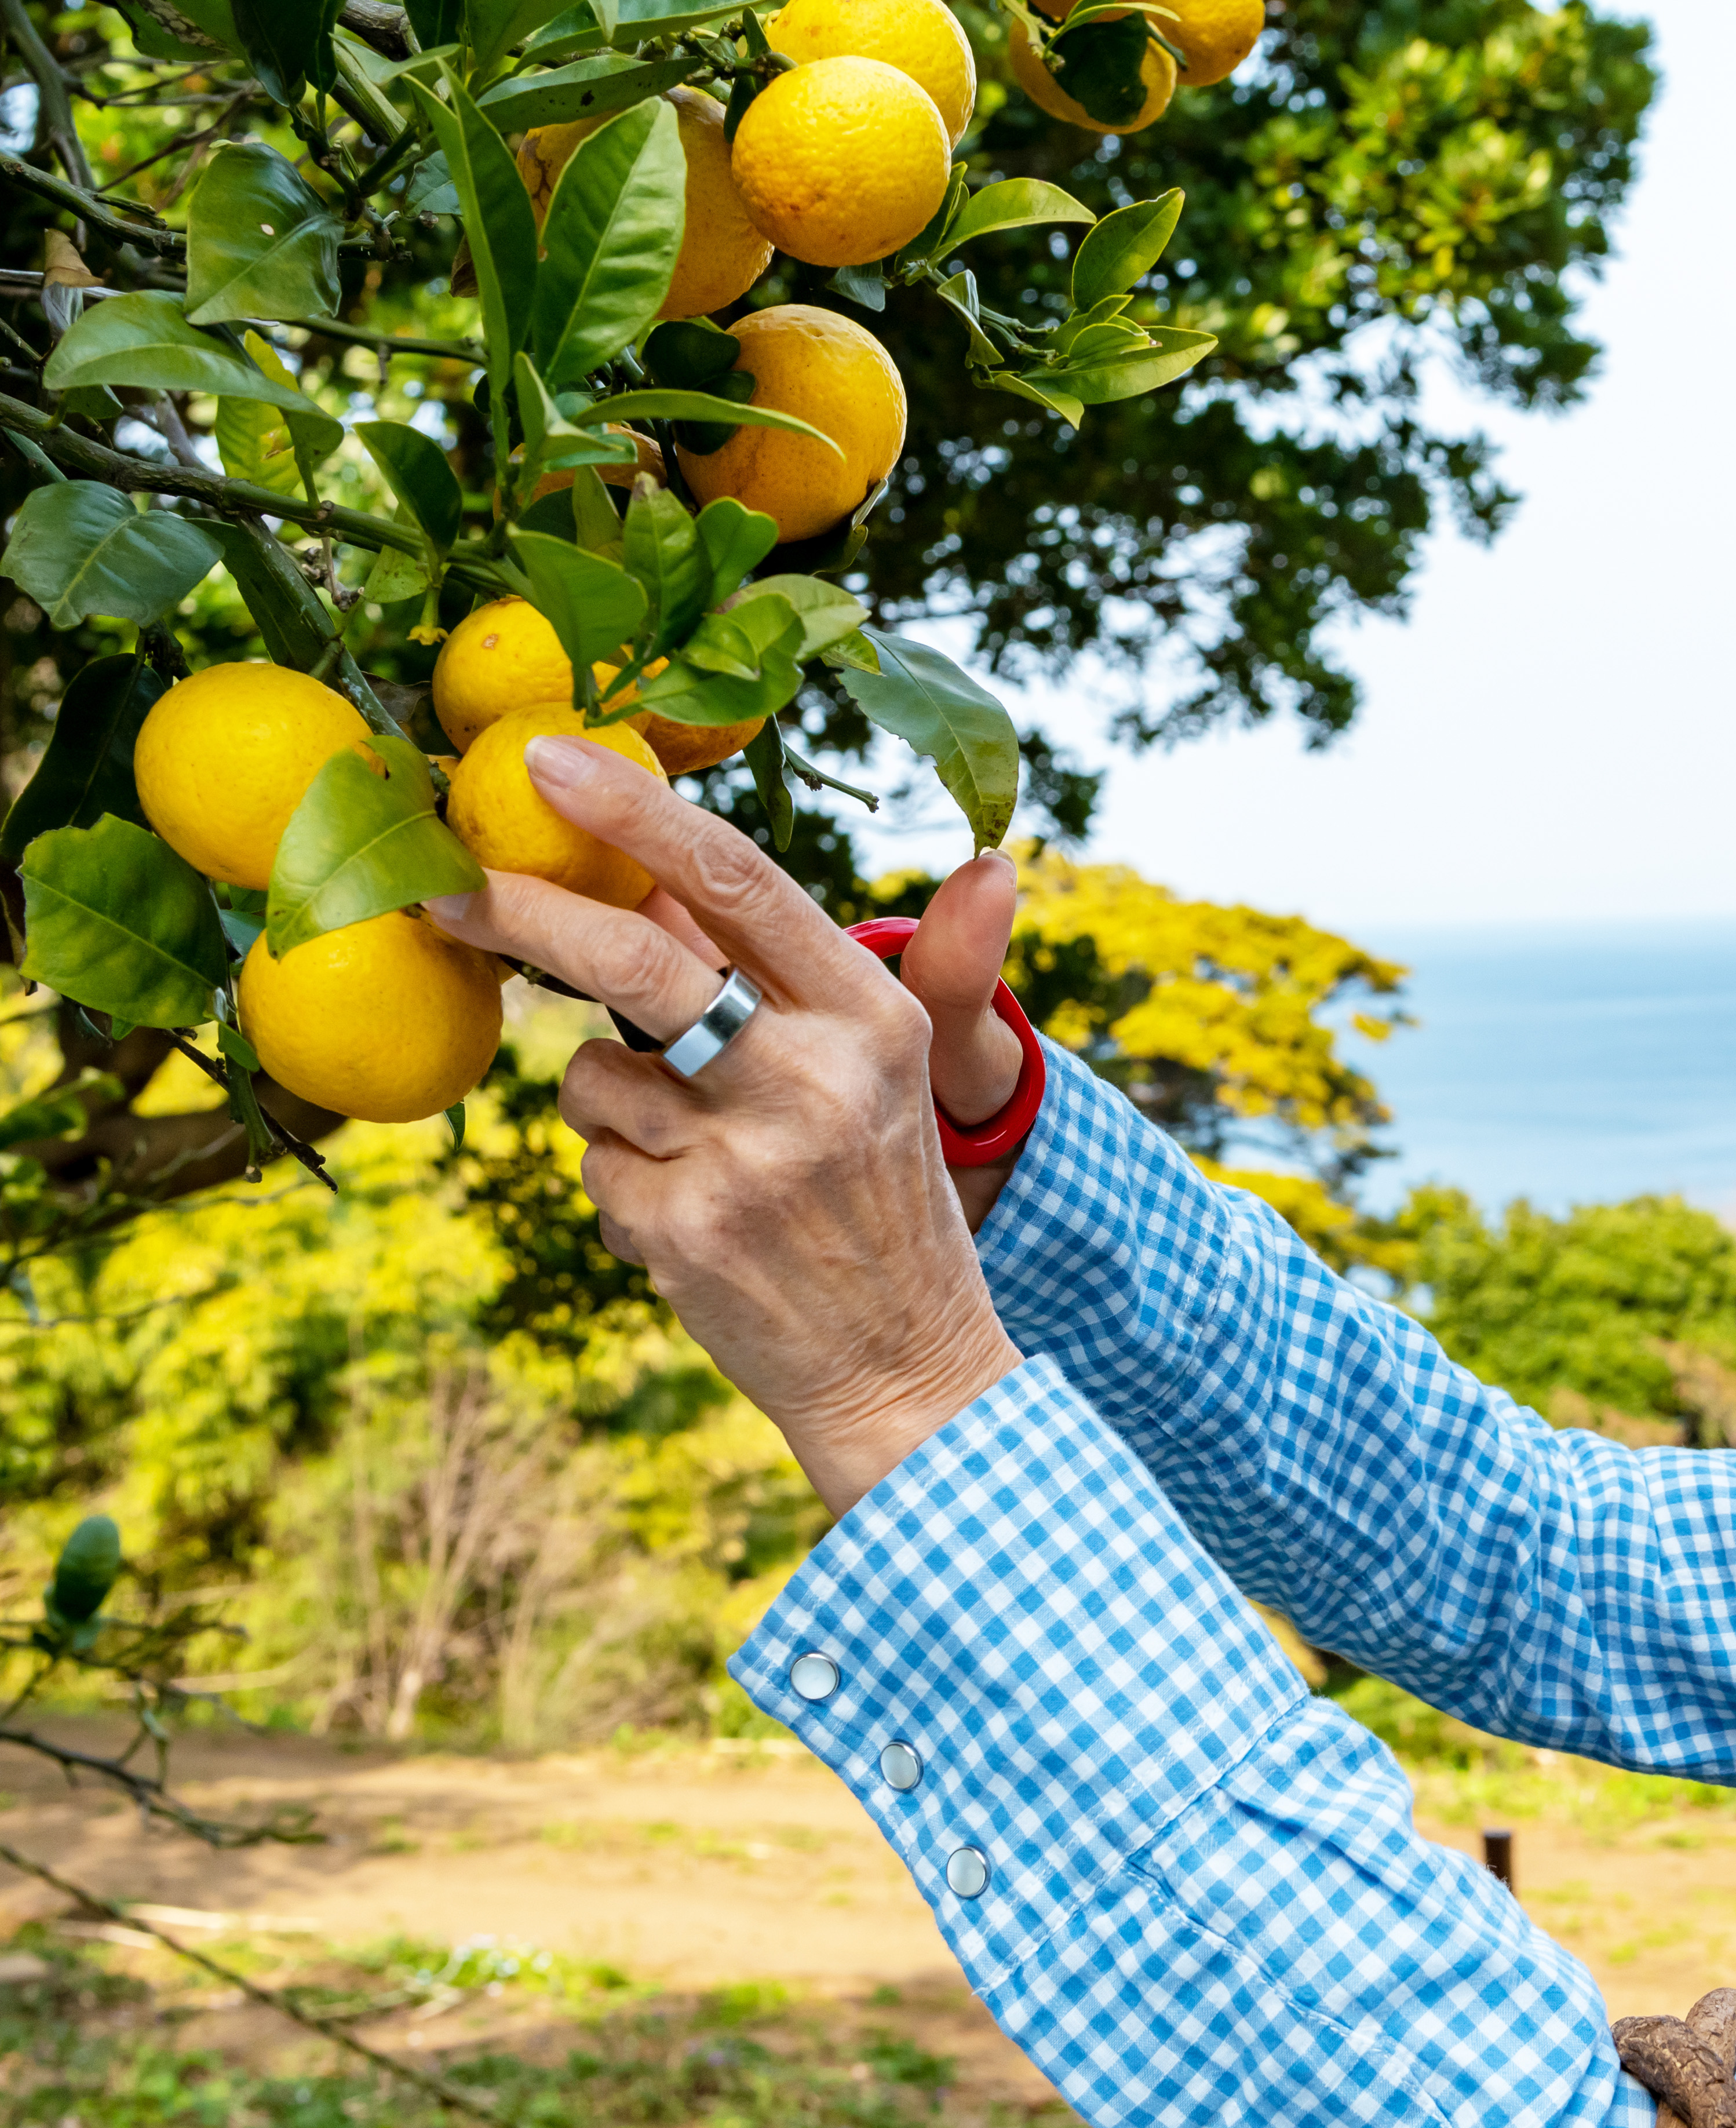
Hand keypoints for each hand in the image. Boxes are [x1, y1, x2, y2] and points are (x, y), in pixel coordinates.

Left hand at [426, 737, 1020, 1514]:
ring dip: (612, 1103)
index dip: (633, 812)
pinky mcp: (683, 1232)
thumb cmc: (879, 1201)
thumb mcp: (868, 1071)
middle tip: (437, 883)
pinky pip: (594, 1165)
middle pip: (635, 965)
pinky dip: (624, 1184)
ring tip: (698, 1156)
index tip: (543, 758)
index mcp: (870, 1020)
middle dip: (520, 912)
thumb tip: (655, 874)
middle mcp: (815, 1080)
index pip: (739, 884)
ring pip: (592, 1076)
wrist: (906, 1370)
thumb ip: (773, 971)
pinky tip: (697, 1221)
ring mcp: (745, 1161)